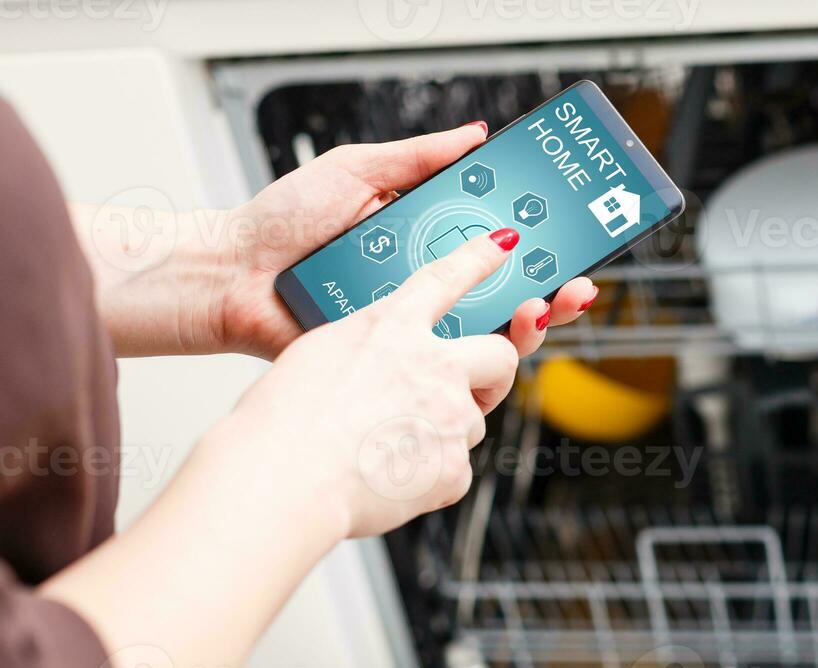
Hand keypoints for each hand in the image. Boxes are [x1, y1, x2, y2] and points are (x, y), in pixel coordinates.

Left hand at [213, 123, 595, 358]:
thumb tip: (477, 136)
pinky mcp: (395, 367)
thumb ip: (419, 158)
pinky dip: (477, 362)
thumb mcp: (355, 170)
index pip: (501, 247)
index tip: (575, 234)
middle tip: (574, 284)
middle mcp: (429, 290)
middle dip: (555, 293)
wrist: (231, 275)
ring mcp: (415, 331)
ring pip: (489, 339)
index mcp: (429, 243)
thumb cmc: (282, 223)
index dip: (543, 243)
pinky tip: (495, 341)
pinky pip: (445, 372)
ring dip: (526, 326)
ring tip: (536, 307)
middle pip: (511, 297)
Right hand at [229, 228, 537, 537]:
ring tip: (387, 448)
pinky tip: (387, 479)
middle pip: (500, 355)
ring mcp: (450, 417)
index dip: (478, 259)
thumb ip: (368, 352)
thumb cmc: (284, 422)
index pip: (445, 279)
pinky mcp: (455, 468)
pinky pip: (452, 471)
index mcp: (390, 328)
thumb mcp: (319, 357)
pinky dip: (427, 478)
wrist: (283, 480)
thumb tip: (386, 365)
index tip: (503, 245)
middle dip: (496, 370)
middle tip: (474, 386)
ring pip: (470, 422)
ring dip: (442, 434)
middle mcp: (432, 366)